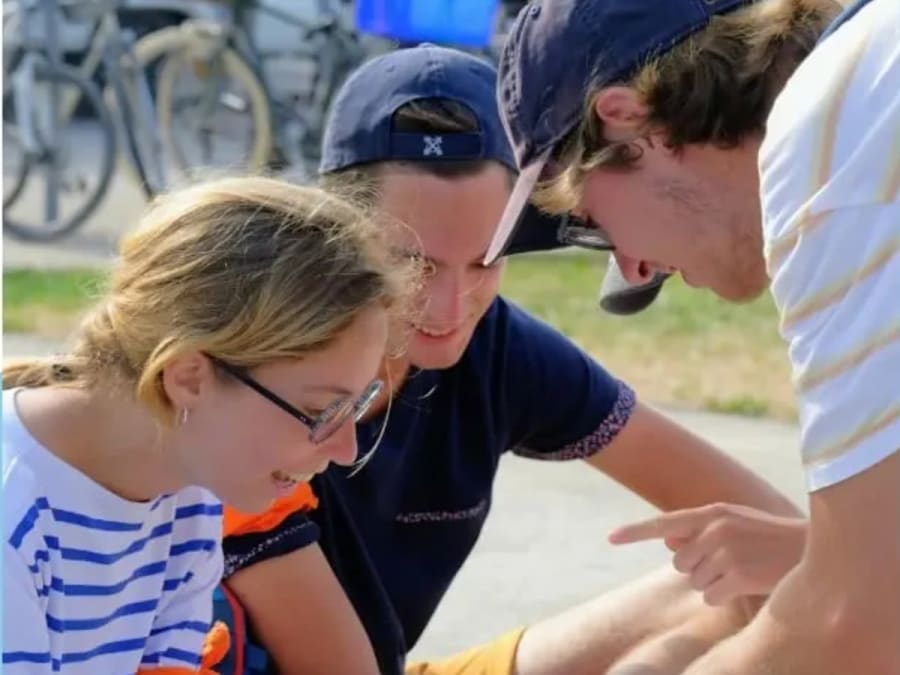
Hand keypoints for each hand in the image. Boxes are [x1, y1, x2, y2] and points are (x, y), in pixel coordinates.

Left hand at [609, 503, 806, 605]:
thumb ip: (700, 530)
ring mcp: (725, 552)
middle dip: (697, 567)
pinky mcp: (736, 576)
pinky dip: (722, 596)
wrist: (811, 551)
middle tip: (727, 562)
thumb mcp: (734, 524)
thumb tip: (668, 543)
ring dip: (712, 583)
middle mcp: (714, 529)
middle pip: (679, 562)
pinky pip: (709, 596)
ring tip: (740, 570)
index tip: (610, 538)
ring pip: (694, 581)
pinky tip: (743, 585)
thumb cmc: (768, 538)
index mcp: (712, 513)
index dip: (635, 532)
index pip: (664, 523)